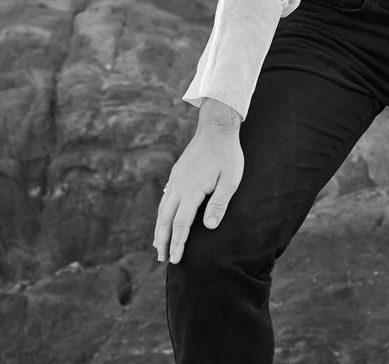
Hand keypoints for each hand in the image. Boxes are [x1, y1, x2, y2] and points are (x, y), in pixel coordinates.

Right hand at [153, 125, 244, 264]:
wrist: (216, 128)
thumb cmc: (228, 154)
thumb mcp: (231, 179)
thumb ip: (219, 203)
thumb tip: (209, 227)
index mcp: (192, 189)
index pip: (181, 223)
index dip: (178, 242)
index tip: (175, 260)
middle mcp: (179, 185)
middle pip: (166, 219)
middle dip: (163, 240)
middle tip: (162, 259)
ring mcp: (176, 179)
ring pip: (162, 209)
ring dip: (159, 228)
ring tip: (158, 245)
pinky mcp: (176, 173)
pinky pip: (165, 198)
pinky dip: (161, 213)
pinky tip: (162, 220)